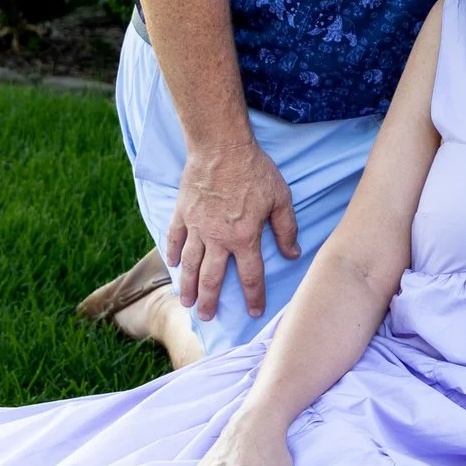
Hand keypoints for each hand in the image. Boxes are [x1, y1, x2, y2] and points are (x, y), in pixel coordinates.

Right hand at [167, 137, 299, 319]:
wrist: (221, 147)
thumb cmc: (254, 170)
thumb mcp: (280, 199)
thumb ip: (286, 229)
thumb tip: (292, 254)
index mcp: (244, 238)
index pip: (250, 275)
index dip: (253, 296)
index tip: (253, 312)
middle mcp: (218, 239)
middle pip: (212, 277)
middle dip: (211, 300)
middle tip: (208, 318)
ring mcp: (197, 227)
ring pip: (190, 264)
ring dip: (188, 285)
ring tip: (186, 303)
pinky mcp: (183, 213)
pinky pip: (175, 238)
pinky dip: (172, 252)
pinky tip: (172, 264)